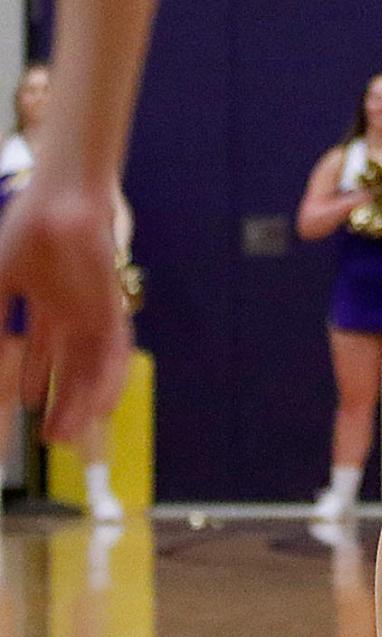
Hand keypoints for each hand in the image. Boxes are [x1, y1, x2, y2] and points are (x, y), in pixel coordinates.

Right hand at [0, 179, 131, 441]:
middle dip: (60, 402)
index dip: (31, 381)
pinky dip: (107, 381)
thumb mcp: (0, 285)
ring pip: (91, 366)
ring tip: (65, 434)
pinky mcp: (111, 307)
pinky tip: (97, 407)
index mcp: (47, 302)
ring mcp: (94, 309)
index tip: (22, 408)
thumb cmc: (28, 232)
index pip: (40, 353)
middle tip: (50, 438)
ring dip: (81, 401)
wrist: (61, 198)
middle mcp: (73, 310)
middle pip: (70, 366)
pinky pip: (114, 352)